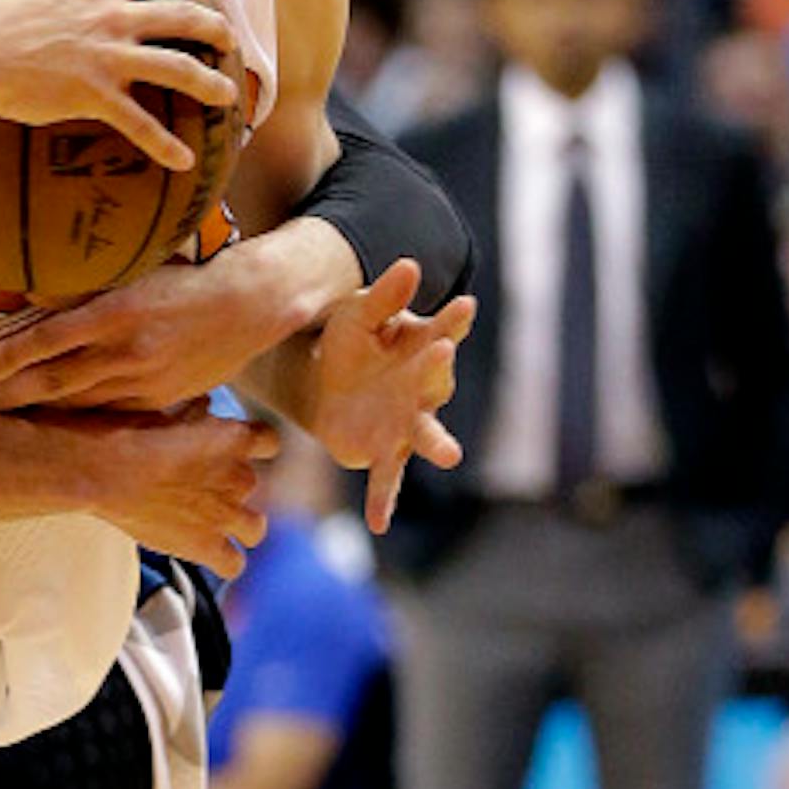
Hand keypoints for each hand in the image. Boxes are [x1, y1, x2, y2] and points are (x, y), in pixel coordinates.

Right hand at [0, 0, 239, 164]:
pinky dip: (166, 145)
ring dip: (210, 84)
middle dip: (215, 28)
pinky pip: (141, 124)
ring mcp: (108, 58)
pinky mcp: (94, 96)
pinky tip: (185, 162)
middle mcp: (114, 18)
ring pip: (178, 69)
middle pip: (183, 18)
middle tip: (230, 40)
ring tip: (229, 97)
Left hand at [0, 241, 303, 414]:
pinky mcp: (161, 400)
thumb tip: (29, 298)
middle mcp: (127, 350)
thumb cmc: (186, 277)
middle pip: (55, 382)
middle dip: (11, 397)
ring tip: (5, 416)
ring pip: (80, 404)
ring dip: (40, 413)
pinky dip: (81, 419)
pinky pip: (112, 414)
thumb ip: (85, 289)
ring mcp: (145, 380)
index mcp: (117, 311)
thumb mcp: (135, 270)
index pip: (48, 340)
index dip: (8, 360)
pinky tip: (56, 423)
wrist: (251, 303)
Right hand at [36, 399, 277, 576]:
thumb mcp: (166, 410)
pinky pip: (233, 564)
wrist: (102, 469)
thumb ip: (193, 413)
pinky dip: (224, 561)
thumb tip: (204, 406)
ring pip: (255, 529)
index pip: (269, 442)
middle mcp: (239, 476)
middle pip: (253, 484)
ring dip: (239, 526)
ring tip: (213, 524)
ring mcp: (225, 515)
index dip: (252, 447)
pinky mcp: (205, 545)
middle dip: (230, 486)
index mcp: (235, 437)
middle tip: (198, 486)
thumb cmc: (126, 433)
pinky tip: (207, 554)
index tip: (231, 450)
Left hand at [302, 260, 476, 533]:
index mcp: (422, 347)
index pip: (443, 329)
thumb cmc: (350, 341)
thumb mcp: (359, 314)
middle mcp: (422, 388)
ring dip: (437, 443)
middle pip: (433, 380)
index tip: (464, 306)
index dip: (453, 320)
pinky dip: (383, 501)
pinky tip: (378, 524)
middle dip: (435, 369)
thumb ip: (384, 296)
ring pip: (423, 434)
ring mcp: (405, 422)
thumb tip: (409, 265)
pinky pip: (385, 478)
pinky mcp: (382, 450)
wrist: (324, 381)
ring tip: (450, 455)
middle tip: (442, 353)